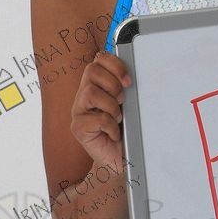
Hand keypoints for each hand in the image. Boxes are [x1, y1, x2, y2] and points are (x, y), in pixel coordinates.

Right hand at [71, 50, 132, 176]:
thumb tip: (140, 70)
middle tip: (122, 100)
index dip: (115, 65)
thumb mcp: (131, 103)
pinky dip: (110, 126)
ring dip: (111, 106)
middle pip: (91, 70)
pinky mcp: (78, 128)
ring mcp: (79, 111)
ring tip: (117, 119)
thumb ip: (129, 86)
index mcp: (98, 84)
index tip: (129, 81)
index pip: (99, 58)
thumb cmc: (128, 130)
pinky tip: (114, 133)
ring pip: (91, 93)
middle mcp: (84, 94)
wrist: (122, 159)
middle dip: (113, 84)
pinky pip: (95, 118)